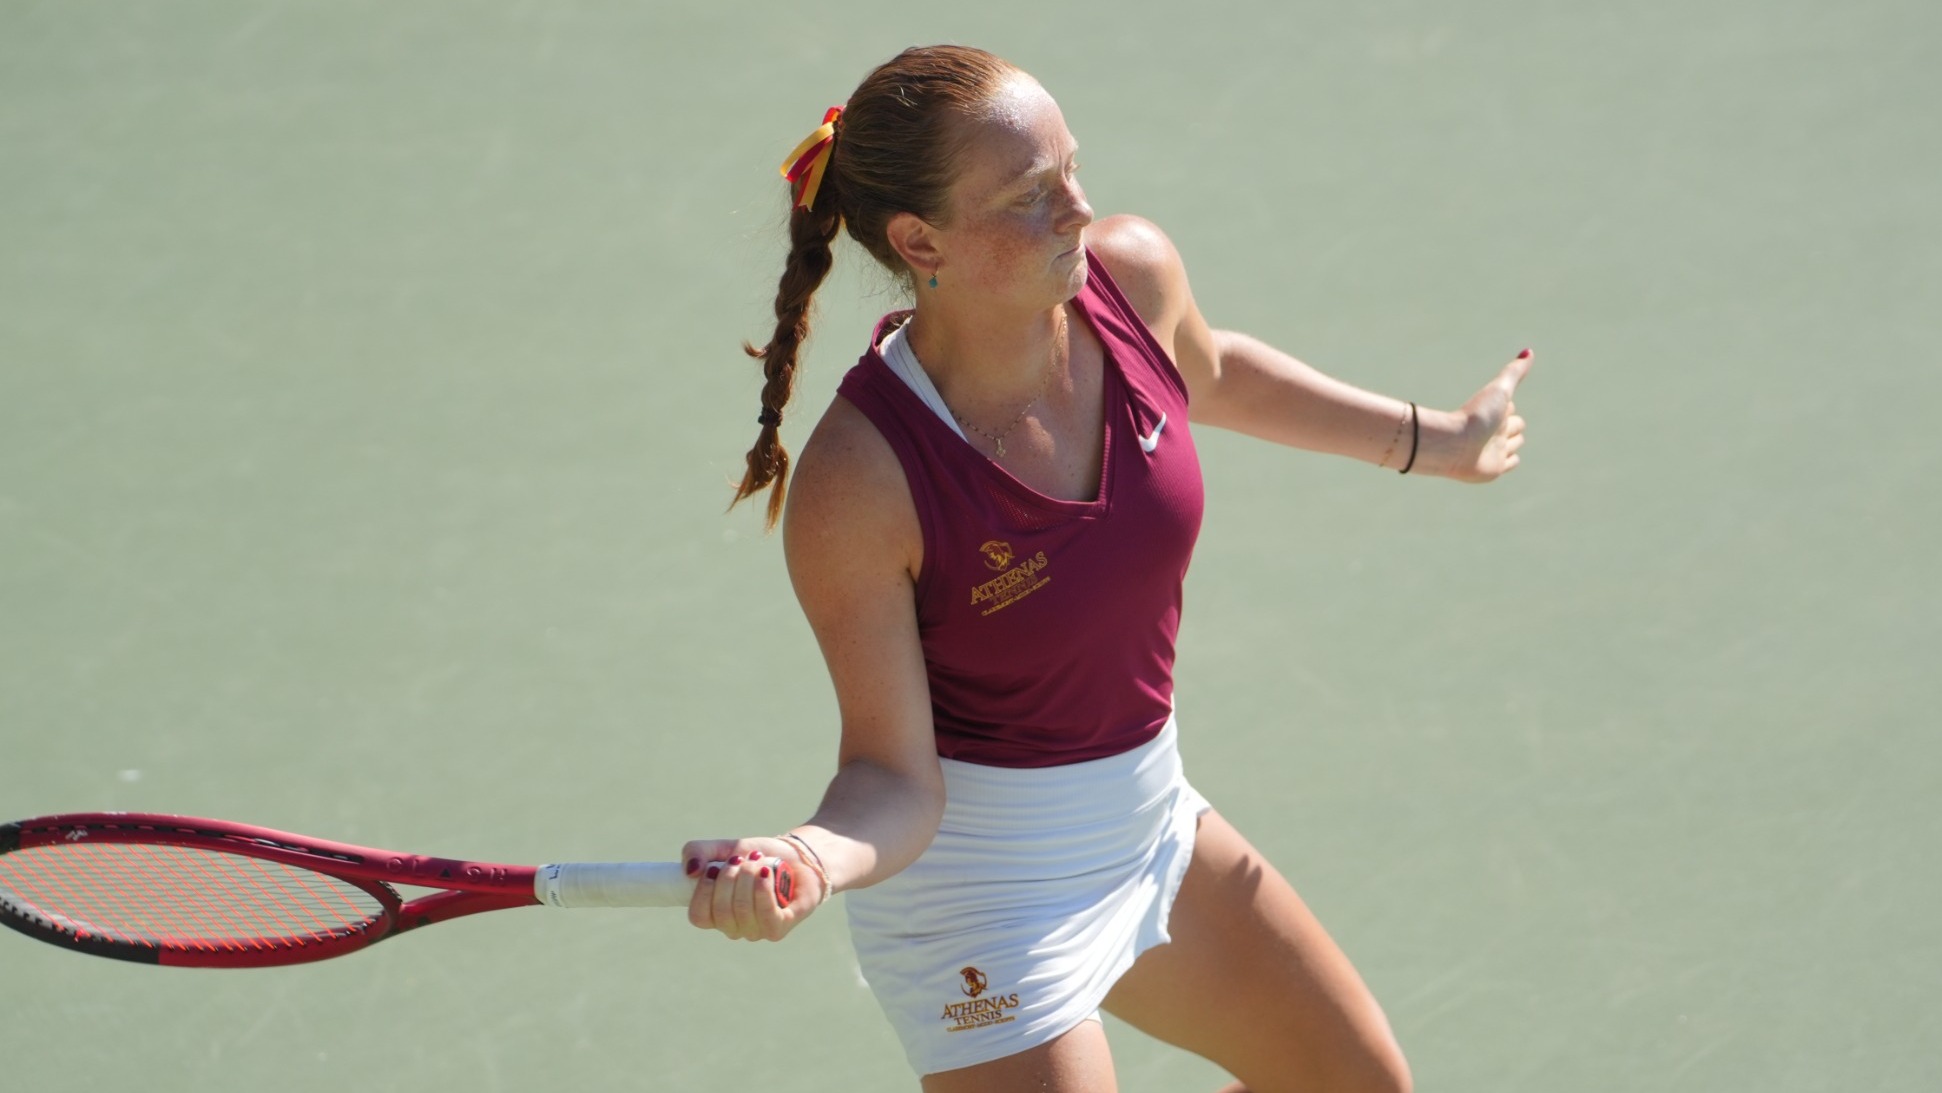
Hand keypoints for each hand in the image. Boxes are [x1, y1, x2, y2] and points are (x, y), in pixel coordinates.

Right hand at [678, 836, 828, 941]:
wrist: (796, 855)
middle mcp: (736, 928)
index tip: (714, 868)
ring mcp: (758, 930)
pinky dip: (763, 890)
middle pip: (720, 911)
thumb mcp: (724, 848)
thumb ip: (697, 852)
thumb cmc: (758, 857)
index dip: (704, 891)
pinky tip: (766, 873)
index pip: (698, 916)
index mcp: (717, 915)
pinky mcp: (780, 927)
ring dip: (749, 877)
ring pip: (742, 910)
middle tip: (742, 861)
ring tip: (759, 863)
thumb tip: (690, 871)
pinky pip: (766, 915)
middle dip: (730, 878)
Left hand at [1437, 349, 1532, 482]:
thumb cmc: (1475, 416)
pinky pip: (1512, 462)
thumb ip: (1514, 373)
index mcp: (1495, 412)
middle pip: (1517, 425)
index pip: (1511, 407)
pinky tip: (1503, 458)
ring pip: (1516, 443)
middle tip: (1493, 426)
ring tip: (1492, 442)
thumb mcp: (1499, 391)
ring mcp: (1495, 449)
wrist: (1454, 446)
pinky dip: (1511, 458)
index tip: (1496, 406)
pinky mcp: (1494, 468)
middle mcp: (1495, 430)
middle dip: (1513, 424)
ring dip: (1513, 442)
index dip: (1507, 406)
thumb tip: (1529, 351)